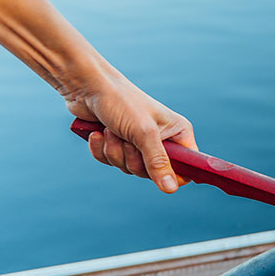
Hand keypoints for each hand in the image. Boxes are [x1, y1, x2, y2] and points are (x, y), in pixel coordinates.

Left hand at [64, 67, 196, 193]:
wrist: (87, 86)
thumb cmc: (121, 101)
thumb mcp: (143, 133)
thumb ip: (158, 162)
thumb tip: (171, 189)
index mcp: (178, 134)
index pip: (187, 167)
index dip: (174, 174)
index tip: (156, 170)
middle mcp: (161, 140)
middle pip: (153, 173)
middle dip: (133, 159)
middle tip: (127, 140)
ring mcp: (139, 143)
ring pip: (130, 168)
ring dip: (114, 152)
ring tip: (110, 131)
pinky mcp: (118, 144)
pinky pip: (111, 162)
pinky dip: (101, 150)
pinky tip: (97, 133)